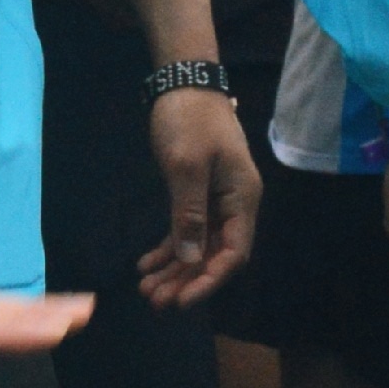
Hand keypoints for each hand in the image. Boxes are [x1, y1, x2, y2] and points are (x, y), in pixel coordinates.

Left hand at [136, 85, 262, 305]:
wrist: (183, 86)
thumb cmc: (189, 121)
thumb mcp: (186, 166)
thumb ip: (189, 213)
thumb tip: (190, 257)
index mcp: (242, 200)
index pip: (233, 253)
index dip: (209, 280)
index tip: (182, 300)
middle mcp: (234, 205)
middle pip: (213, 254)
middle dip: (186, 280)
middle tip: (154, 301)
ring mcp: (216, 200)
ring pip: (197, 245)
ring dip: (174, 268)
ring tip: (146, 289)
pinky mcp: (196, 194)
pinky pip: (185, 229)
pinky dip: (168, 247)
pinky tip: (146, 264)